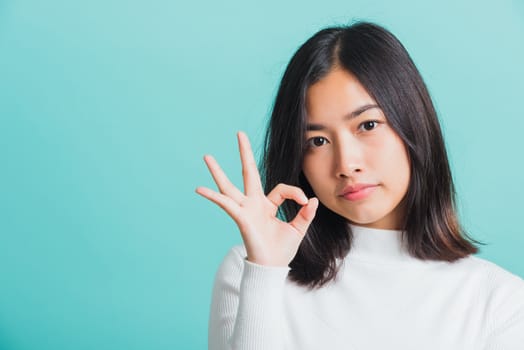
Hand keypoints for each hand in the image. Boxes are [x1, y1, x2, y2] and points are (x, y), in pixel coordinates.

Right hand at [196, 131, 317, 266]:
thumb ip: (305, 214)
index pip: (281, 188)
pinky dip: (213, 196)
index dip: (295, 192)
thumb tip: (312, 199)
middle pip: (248, 173)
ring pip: (229, 186)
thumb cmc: (282, 250)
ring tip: (207, 156)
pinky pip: (226, 204)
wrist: (272, 267)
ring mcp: (245, 209)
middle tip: (239, 133)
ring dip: (218, 172)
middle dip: (245, 153)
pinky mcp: (240, 218)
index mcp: (267, 205)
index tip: (305, 202)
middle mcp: (254, 203)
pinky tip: (200, 189)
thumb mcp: (298, 229)